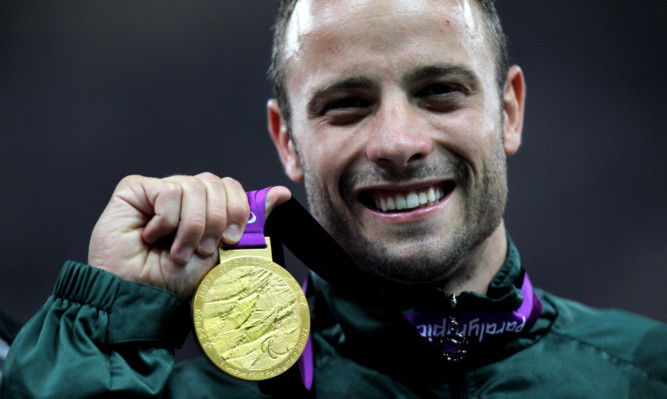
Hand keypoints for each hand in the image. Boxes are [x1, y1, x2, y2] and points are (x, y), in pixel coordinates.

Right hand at [88, 173, 290, 299]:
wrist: (140, 297)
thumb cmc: (176, 281)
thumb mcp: (222, 252)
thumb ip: (250, 220)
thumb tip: (282, 192)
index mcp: (205, 208)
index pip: (231, 187)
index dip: (237, 209)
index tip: (232, 240)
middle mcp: (183, 195)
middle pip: (216, 183)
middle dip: (215, 221)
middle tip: (202, 250)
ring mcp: (159, 190)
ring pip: (194, 186)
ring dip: (190, 227)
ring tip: (177, 252)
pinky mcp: (134, 190)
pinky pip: (168, 191)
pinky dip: (166, 221)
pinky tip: (152, 237)